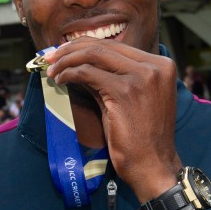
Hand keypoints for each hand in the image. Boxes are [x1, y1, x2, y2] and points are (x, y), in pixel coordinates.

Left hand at [44, 37, 180, 201]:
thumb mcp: (129, 98)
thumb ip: (109, 76)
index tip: (63, 51)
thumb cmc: (140, 137)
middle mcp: (155, 66)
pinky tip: (60, 80)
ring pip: (93, 54)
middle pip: (103, 46)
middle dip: (71, 49)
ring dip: (67, 60)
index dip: (84, 45)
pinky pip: (88, 73)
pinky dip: (70, 74)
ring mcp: (142, 77)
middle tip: (50, 57)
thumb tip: (78, 62)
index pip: (115, 45)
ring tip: (52, 70)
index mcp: (160, 64)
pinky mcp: (125, 91)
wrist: (152, 165)